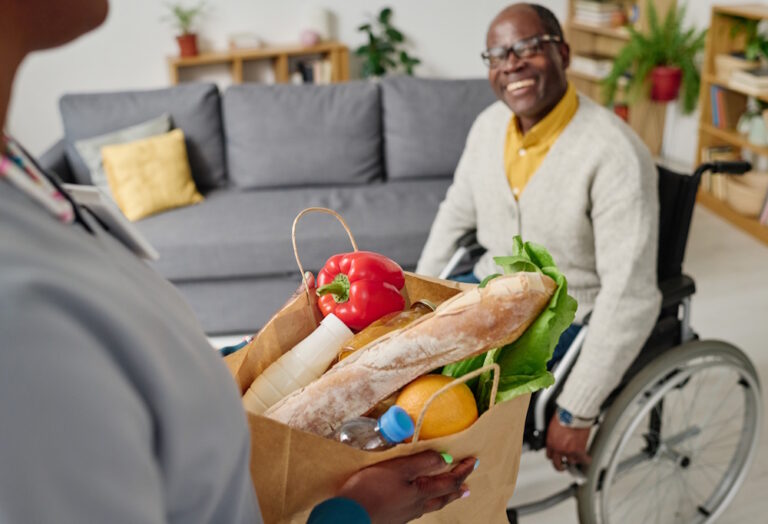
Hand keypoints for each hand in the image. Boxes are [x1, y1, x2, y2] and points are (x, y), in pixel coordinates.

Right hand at [337, 450, 475, 522]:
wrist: (350, 515)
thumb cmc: (371, 489)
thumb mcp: (399, 468)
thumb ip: (422, 462)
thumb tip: (446, 459)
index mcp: (421, 492)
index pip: (449, 482)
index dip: (463, 471)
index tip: (474, 461)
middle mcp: (417, 506)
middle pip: (442, 498)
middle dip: (455, 490)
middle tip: (467, 487)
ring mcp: (404, 515)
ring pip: (429, 505)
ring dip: (441, 497)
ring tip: (446, 494)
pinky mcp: (393, 519)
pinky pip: (415, 510)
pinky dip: (423, 503)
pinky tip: (415, 502)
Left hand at [545, 414, 590, 471]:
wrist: (572, 415)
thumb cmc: (563, 416)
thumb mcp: (553, 427)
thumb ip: (554, 436)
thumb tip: (557, 438)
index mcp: (550, 443)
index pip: (549, 456)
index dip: (554, 457)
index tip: (556, 457)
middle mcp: (558, 449)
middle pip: (557, 464)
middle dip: (560, 467)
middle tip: (563, 467)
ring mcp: (569, 451)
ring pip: (571, 462)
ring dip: (574, 460)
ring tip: (577, 459)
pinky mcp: (579, 450)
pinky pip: (583, 459)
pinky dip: (586, 460)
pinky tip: (587, 459)